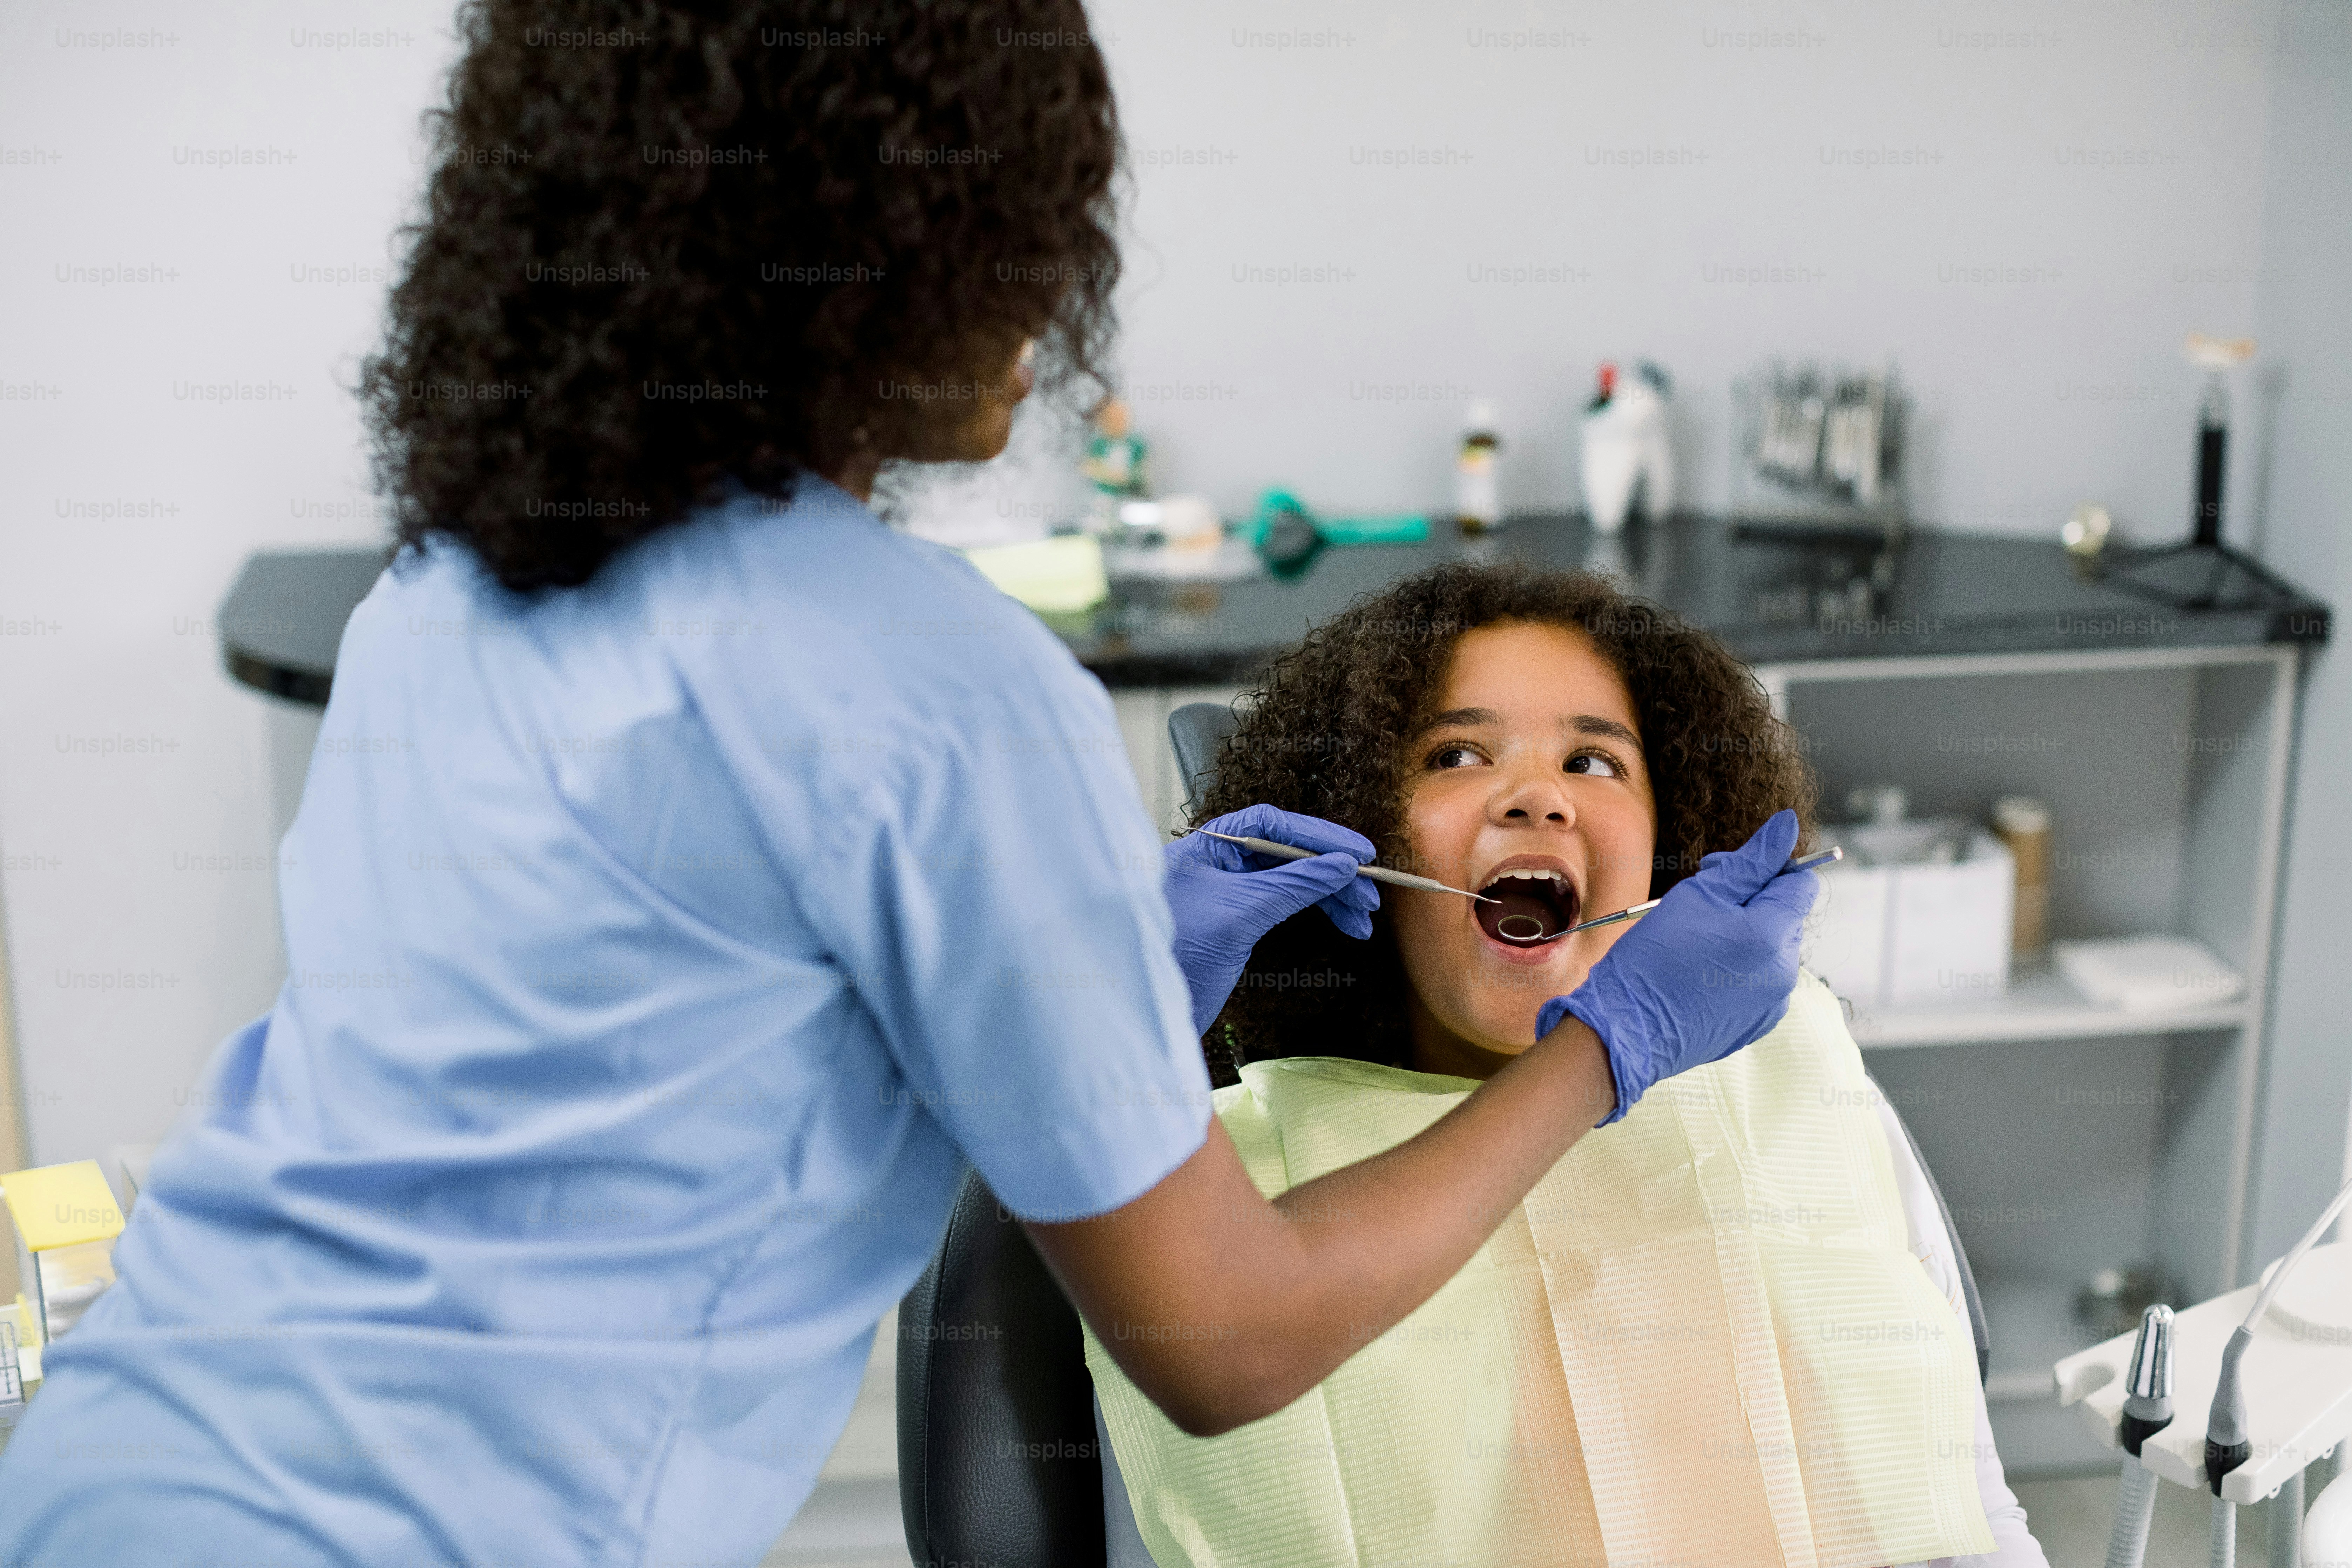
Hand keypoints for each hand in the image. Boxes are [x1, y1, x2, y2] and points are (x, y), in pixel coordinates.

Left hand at [1163, 805, 1379, 1034]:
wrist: (1150, 1011)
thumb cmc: (1177, 955)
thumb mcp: (1240, 914)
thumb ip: (1291, 886)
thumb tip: (1341, 865)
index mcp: (1207, 846)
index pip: (1272, 823)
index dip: (1319, 835)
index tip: (1360, 853)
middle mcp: (1217, 861)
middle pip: (1288, 852)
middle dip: (1332, 872)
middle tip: (1370, 894)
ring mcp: (1228, 890)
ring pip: (1291, 879)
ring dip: (1331, 896)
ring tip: (1364, 917)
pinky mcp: (1237, 918)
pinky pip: (1285, 902)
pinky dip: (1315, 911)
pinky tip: (1344, 923)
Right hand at [1536, 808, 1812, 1124]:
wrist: (1626, 1028)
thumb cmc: (1654, 958)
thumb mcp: (1699, 894)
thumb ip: (1750, 862)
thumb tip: (1787, 825)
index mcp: (1772, 935)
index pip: (1800, 883)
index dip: (1764, 867)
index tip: (1726, 872)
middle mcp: (1783, 973)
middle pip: (1784, 915)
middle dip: (1749, 899)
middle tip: (1700, 901)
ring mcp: (1772, 1003)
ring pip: (1770, 948)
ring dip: (1742, 933)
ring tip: (1695, 939)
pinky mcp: (1756, 1023)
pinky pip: (1758, 980)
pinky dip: (1736, 967)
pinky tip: (1699, 970)